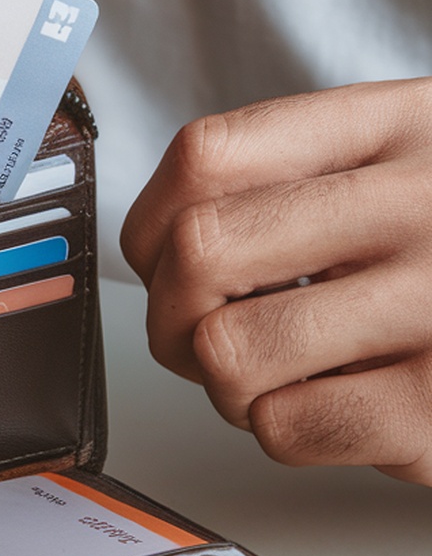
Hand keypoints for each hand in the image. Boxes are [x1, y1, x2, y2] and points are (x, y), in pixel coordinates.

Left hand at [120, 80, 431, 484]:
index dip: (152, 219)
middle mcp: (424, 202)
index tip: (159, 258)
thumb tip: (162, 243)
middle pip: (202, 253)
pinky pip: (287, 427)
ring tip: (276, 377)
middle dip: (172, 315)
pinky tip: (335, 407)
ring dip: (227, 382)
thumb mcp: (421, 163)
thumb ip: (311, 173)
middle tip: (201, 337)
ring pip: (231, 351)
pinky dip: (283, 430)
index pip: (211, 155)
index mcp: (403, 125)